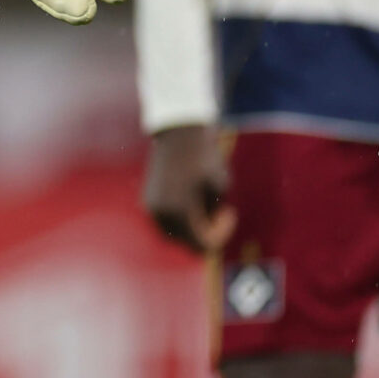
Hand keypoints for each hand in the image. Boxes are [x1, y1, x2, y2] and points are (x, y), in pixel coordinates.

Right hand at [143, 123, 234, 252]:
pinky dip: (180, 220)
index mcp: (180, 211)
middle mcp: (162, 213)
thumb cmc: (204, 157)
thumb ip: (213, 213)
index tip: (230, 213)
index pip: (203, 244)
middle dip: (205, 234)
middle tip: (221, 214)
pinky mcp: (148, 199)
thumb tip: (207, 228)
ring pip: (173, 234)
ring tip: (207, 209)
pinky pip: (165, 222)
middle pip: (186, 242)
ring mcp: (152, 207)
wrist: (178, 133)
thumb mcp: (219, 187)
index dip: (220, 235)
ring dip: (191, 229)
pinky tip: (193, 204)